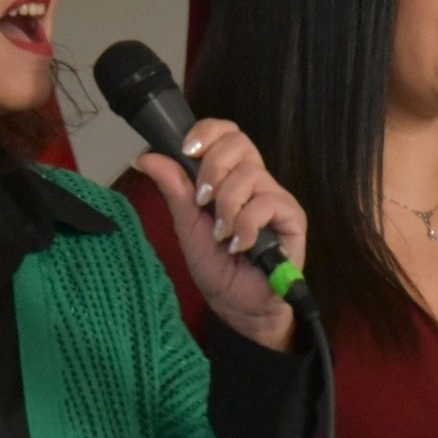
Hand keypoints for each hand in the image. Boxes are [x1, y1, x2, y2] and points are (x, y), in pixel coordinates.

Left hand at [134, 118, 304, 351]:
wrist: (237, 306)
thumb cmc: (215, 265)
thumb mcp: (186, 224)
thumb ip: (173, 188)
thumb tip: (145, 157)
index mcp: (229, 176)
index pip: (226, 133)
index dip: (208, 131)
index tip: (186, 149)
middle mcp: (254, 180)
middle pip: (240, 142)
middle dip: (213, 167)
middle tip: (202, 199)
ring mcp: (275, 196)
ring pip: (250, 174)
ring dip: (226, 206)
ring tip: (220, 234)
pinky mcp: (292, 217)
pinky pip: (267, 203)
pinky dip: (245, 225)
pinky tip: (239, 245)